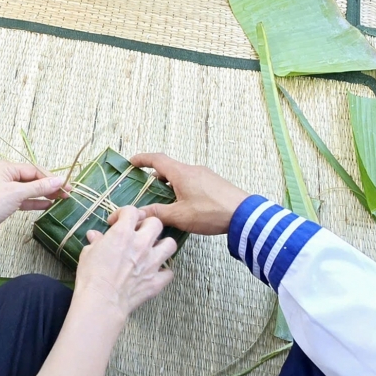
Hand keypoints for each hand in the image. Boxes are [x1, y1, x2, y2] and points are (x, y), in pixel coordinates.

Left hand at [0, 161, 65, 243]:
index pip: (34, 170)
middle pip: (34, 179)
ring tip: (62, 198)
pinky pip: (26, 200)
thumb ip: (39, 187)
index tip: (66, 185)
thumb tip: (59, 181)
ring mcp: (7, 191)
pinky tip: (49, 204)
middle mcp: (7, 177)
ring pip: (31, 190)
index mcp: (7, 168)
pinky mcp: (7, 204)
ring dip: (46, 194)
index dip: (51, 178)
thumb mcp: (17, 193)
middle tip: (67, 192)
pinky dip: (37, 202)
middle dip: (50, 185)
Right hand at [74, 207, 175, 319]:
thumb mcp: (88, 253)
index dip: (124, 213)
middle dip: (147, 225)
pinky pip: (169, 272)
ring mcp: (152, 262)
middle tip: (138, 234)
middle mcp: (142, 244)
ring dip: (162, 244)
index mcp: (123, 233)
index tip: (117, 222)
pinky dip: (163, 272)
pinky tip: (154, 273)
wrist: (102, 302)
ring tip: (153, 250)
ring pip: (170, 244)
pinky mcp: (156, 280)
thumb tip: (95, 236)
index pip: (132, 211)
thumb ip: (96, 242)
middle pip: (156, 223)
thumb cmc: (91, 276)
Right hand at [129, 154, 250, 235]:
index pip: (157, 159)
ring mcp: (205, 175)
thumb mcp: (179, 215)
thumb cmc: (210, 212)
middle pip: (169, 168)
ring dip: (170, 184)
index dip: (143, 159)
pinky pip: (192, 181)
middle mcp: (193, 170)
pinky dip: (182, 188)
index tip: (132, 162)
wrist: (243, 214)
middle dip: (155, 177)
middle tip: (146, 188)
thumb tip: (137, 213)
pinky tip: (184, 204)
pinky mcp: (214, 184)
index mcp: (181, 173)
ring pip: (181, 176)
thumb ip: (157, 213)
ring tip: (164, 200)